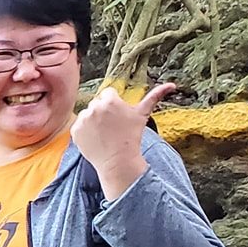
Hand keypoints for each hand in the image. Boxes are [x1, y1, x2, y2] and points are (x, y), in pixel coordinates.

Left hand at [72, 81, 174, 201]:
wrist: (118, 161)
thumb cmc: (132, 136)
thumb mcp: (143, 114)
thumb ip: (154, 97)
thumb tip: (172, 85)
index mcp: (110, 100)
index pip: (108, 93)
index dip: (114, 104)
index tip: (118, 116)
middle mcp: (94, 107)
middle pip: (97, 103)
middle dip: (103, 111)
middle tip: (112, 126)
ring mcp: (83, 119)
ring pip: (87, 114)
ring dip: (93, 120)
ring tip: (104, 133)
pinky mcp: (75, 131)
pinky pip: (79, 126)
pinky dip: (85, 131)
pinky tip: (95, 138)